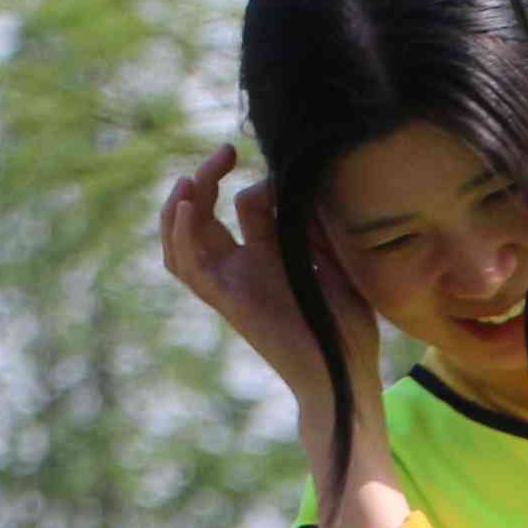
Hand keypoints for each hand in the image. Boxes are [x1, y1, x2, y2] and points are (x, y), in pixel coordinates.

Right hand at [157, 143, 363, 412]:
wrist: (346, 377)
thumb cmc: (349, 329)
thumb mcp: (337, 263)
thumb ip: (318, 227)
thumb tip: (308, 185)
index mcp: (270, 256)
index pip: (248, 207)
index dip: (264, 185)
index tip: (290, 179)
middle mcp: (244, 268)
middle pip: (204, 216)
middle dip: (208, 177)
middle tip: (227, 149)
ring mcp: (232, 285)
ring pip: (182, 243)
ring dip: (179, 206)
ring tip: (191, 178)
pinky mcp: (229, 302)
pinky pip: (190, 269)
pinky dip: (180, 236)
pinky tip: (186, 206)